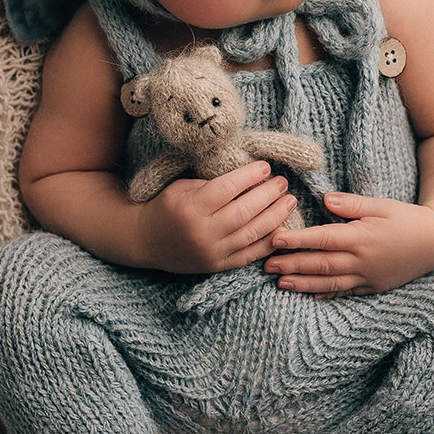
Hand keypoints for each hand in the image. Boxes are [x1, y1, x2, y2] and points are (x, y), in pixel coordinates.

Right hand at [137, 160, 297, 274]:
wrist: (144, 241)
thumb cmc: (165, 207)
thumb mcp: (182, 187)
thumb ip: (212, 184)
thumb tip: (248, 176)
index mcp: (191, 207)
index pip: (227, 189)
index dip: (249, 176)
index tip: (266, 167)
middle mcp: (202, 232)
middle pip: (244, 212)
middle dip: (268, 195)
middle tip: (282, 183)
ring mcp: (212, 252)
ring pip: (251, 234)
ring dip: (275, 217)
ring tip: (289, 201)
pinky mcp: (217, 266)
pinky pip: (249, 255)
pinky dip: (268, 242)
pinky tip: (282, 228)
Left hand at [262, 191, 433, 295]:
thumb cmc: (408, 218)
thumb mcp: (382, 205)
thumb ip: (353, 204)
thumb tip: (326, 199)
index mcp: (362, 237)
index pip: (323, 239)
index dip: (297, 240)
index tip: (275, 239)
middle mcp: (362, 260)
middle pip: (321, 264)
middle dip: (292, 265)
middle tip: (267, 265)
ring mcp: (368, 277)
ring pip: (330, 283)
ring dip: (303, 284)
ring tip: (281, 283)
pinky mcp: (374, 286)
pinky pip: (347, 292)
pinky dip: (327, 295)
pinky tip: (311, 296)